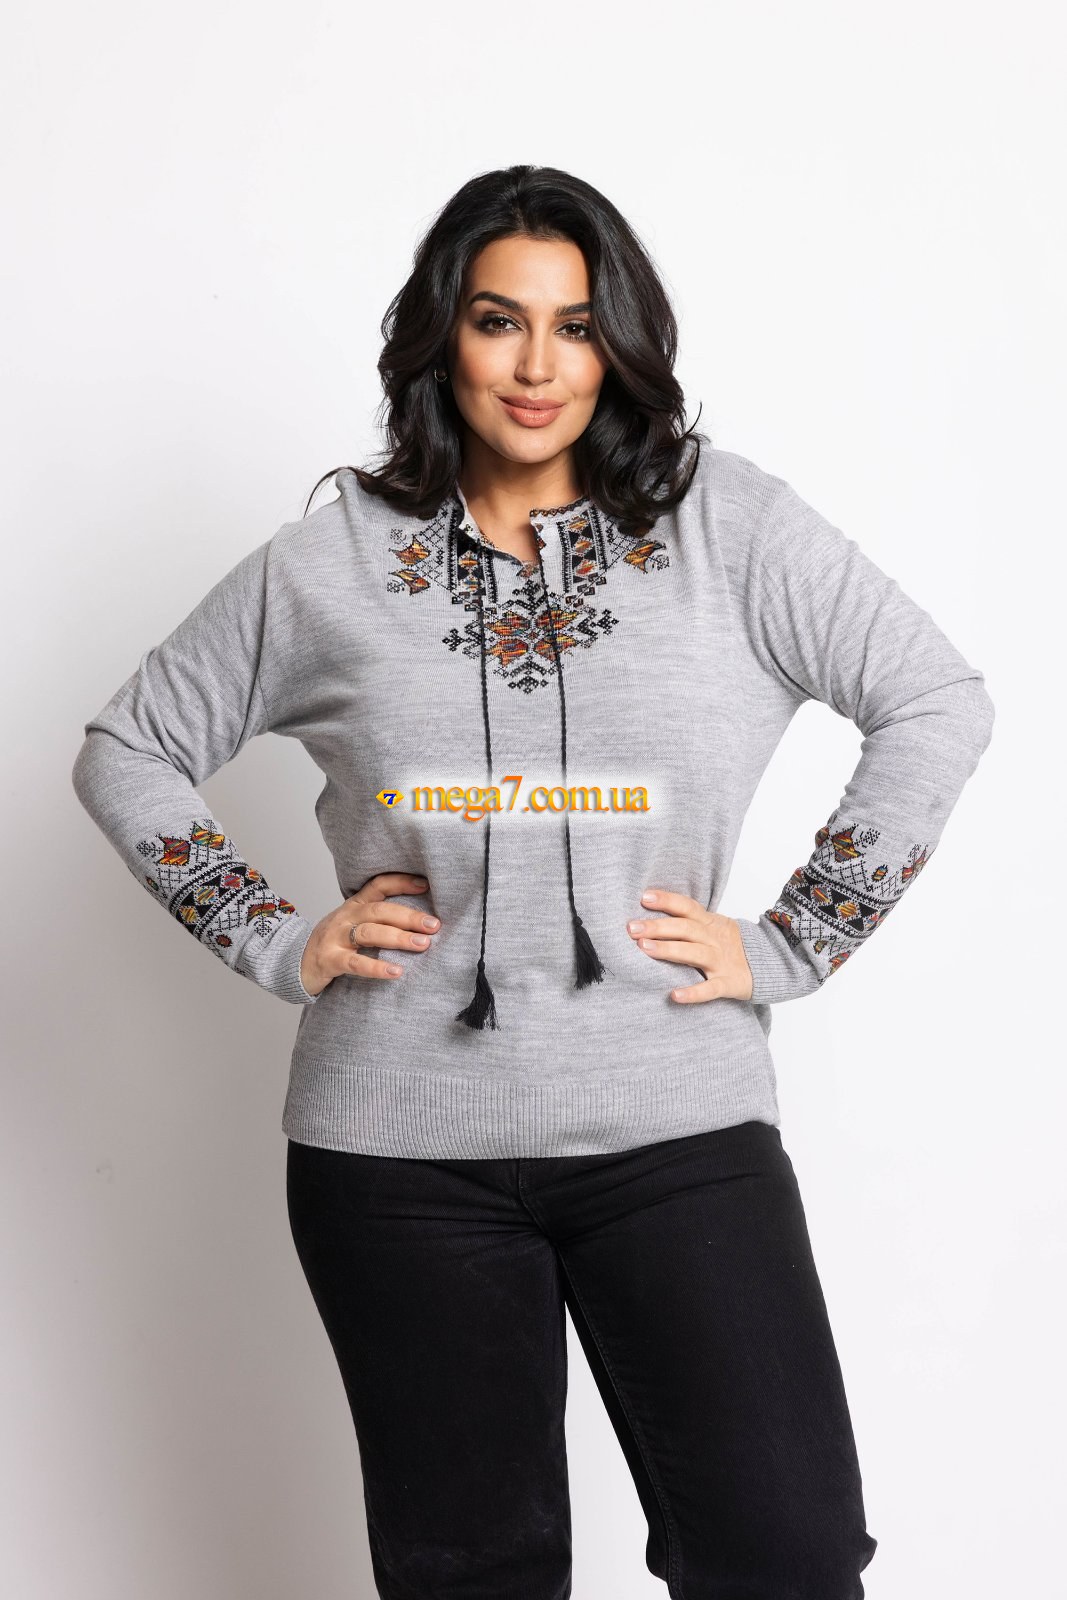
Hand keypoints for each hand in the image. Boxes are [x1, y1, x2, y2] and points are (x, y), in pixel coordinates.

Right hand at [299, 872, 438, 998]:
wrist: (293, 963)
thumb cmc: (332, 944)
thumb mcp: (352, 924)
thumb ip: (377, 919)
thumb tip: (419, 921)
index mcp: (354, 906)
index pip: (378, 886)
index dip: (401, 882)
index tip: (426, 884)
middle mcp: (345, 917)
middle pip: (379, 911)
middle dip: (409, 917)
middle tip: (434, 925)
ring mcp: (335, 938)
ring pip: (369, 933)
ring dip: (398, 938)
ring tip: (422, 945)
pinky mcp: (329, 960)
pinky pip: (355, 963)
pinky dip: (376, 968)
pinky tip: (396, 972)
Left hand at [626, 889, 753, 1003]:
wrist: (771, 963)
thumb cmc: (732, 945)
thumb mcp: (714, 927)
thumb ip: (689, 921)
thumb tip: (650, 914)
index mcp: (709, 923)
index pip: (687, 907)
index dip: (667, 900)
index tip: (644, 897)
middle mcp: (714, 939)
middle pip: (684, 929)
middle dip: (657, 927)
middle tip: (631, 928)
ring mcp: (721, 961)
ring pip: (693, 953)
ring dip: (668, 950)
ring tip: (644, 948)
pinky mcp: (728, 983)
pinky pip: (710, 989)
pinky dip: (693, 993)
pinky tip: (675, 996)